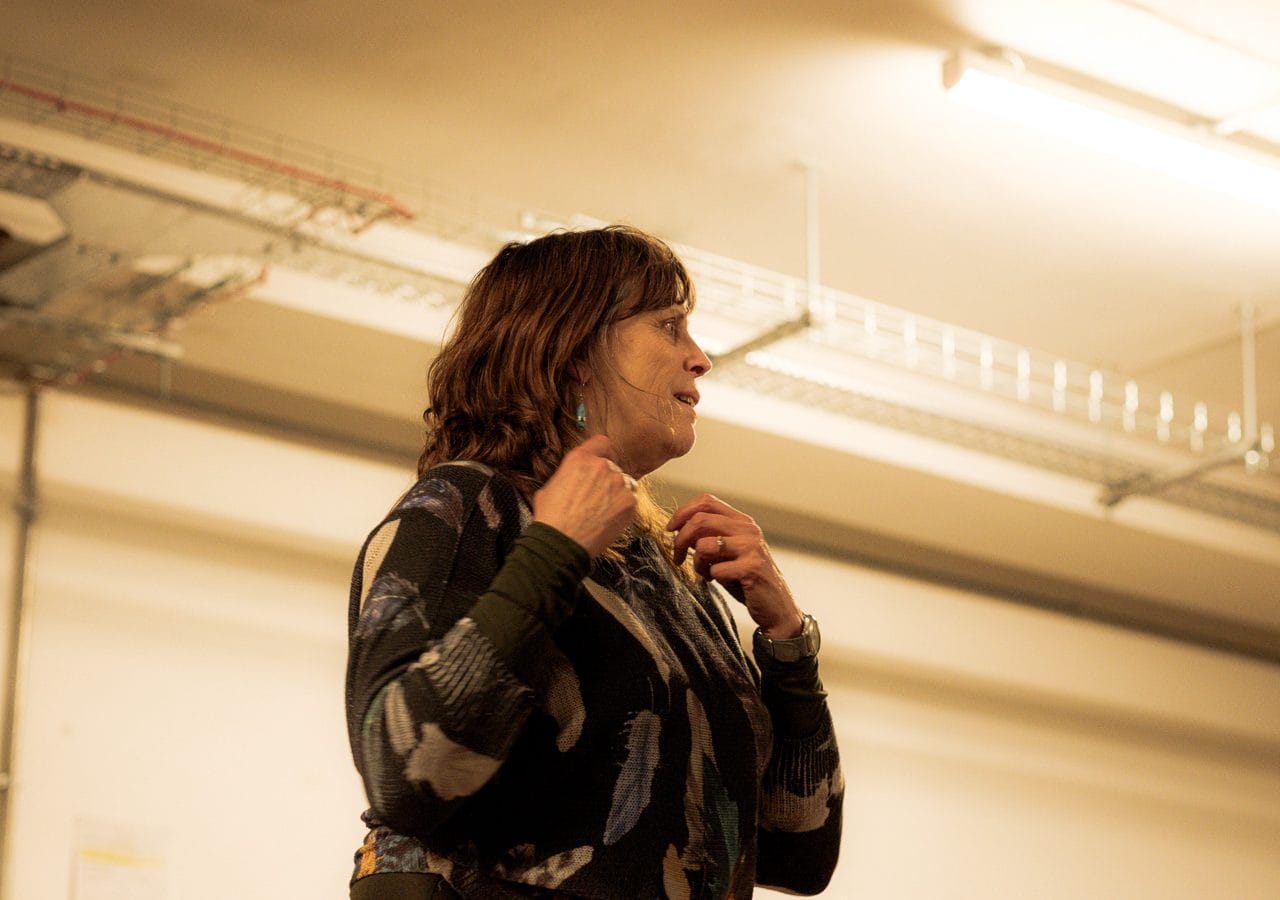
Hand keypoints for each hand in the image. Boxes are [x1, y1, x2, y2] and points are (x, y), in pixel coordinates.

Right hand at [533, 435, 636, 556]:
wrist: (562, 543)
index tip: (602, 461)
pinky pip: (630, 500)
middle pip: (612, 466)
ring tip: (601, 511)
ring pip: (623, 483)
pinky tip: (608, 519)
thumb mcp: (550, 487)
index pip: (602, 442)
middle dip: (606, 479)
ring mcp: (619, 484)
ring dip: (616, 493)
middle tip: (595, 497)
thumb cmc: (551, 518)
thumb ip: (569, 474)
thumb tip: (574, 478)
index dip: (602, 452)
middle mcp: (602, 466)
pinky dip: (622, 508)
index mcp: (580, 459)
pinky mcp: (630, 502)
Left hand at [667, 494, 802, 638]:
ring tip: (706, 574)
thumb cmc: (746, 580)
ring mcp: (752, 547)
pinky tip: (722, 582)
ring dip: (697, 563)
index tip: (670, 529)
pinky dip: (712, 578)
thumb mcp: (726, 553)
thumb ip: (708, 538)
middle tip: (677, 557)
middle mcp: (749, 530)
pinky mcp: (752, 568)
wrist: (776, 606)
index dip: (682, 512)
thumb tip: (679, 529)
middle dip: (680, 540)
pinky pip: (716, 570)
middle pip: (700, 520)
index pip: (707, 501)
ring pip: (703, 545)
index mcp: (742, 521)